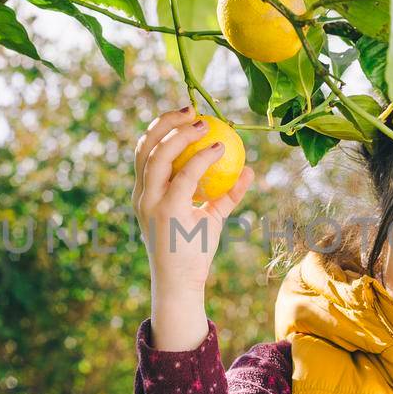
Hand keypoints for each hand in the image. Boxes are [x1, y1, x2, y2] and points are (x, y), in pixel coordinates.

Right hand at [131, 106, 254, 291]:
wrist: (181, 284)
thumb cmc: (194, 252)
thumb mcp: (212, 217)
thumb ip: (228, 194)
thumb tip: (249, 170)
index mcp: (145, 193)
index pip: (145, 151)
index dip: (160, 128)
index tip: (184, 115)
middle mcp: (143, 195)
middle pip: (145, 147)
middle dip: (165, 122)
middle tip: (192, 109)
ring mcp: (151, 202)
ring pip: (158, 155)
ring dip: (180, 134)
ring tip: (203, 123)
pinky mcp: (166, 210)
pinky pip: (185, 175)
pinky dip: (201, 158)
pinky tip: (218, 148)